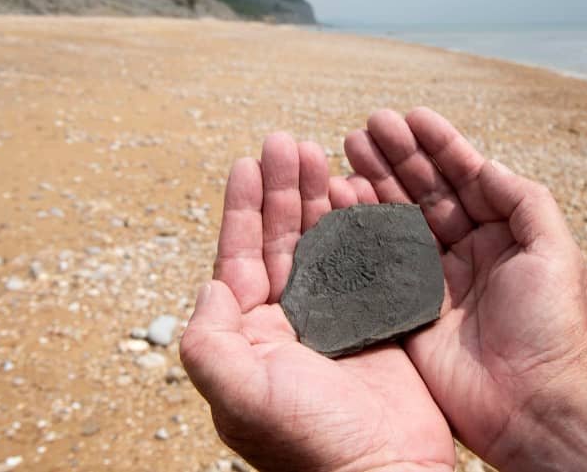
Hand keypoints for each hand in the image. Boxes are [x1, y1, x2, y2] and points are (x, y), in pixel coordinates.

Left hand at [180, 133, 454, 471]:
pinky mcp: (377, 320)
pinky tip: (362, 196)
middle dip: (284, 190)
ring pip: (323, 243)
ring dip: (319, 200)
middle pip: (282, 239)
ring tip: (323, 156)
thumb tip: (209, 287)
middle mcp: (290, 322)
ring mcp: (335, 319)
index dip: (243, 208)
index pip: (240, 257)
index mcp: (252, 335)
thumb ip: (211, 343)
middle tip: (290, 144)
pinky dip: (363, 225)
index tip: (248, 161)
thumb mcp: (243, 397)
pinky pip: (367, 260)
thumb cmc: (313, 445)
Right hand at [342, 108, 586, 468]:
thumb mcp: (554, 249)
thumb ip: (523, 200)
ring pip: (399, 221)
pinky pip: (379, 264)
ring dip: (375, 183)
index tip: (411, 116)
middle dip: (398, 157)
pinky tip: (342, 200)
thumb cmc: (554, 325)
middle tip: (367, 126)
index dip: (439, 146)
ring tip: (347, 149)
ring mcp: (436, 282)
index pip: (466, 178)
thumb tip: (485, 163)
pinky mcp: (409, 312)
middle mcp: (468, 252)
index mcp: (504, 234)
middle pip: (426, 193)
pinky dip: (360, 231)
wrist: (535, 403)